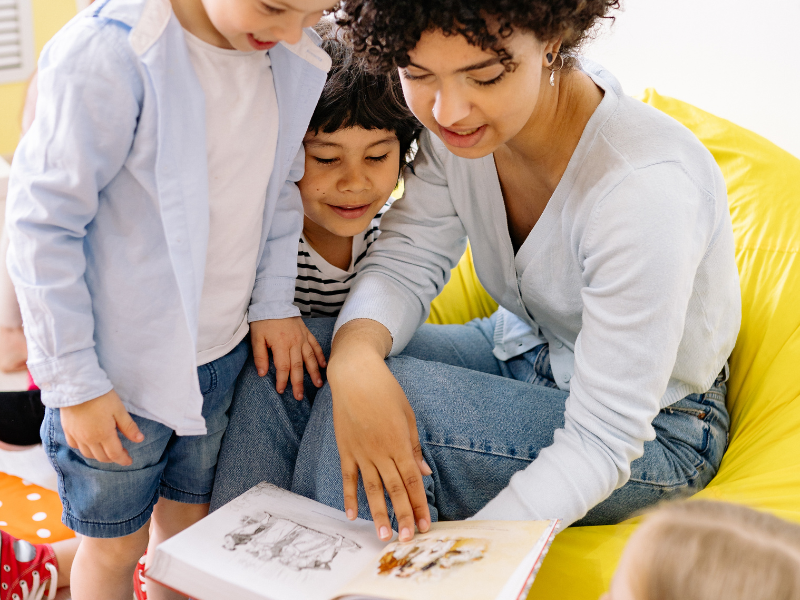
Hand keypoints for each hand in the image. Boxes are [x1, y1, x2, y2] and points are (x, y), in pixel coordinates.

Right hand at [60, 389, 143, 465]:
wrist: (76, 387)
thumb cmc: (101, 397)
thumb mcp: (119, 410)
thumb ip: (129, 427)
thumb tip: (140, 440)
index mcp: (103, 435)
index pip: (115, 454)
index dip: (123, 460)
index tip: (129, 461)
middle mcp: (88, 439)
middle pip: (101, 457)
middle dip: (113, 458)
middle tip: (121, 453)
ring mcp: (76, 436)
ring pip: (88, 454)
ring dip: (99, 456)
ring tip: (107, 451)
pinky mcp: (67, 430)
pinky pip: (75, 446)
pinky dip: (84, 449)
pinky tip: (90, 444)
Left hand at [250, 317, 325, 399]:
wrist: (274, 301)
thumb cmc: (263, 320)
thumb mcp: (256, 338)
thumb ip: (260, 356)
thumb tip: (262, 373)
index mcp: (281, 345)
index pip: (283, 367)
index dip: (282, 380)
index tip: (281, 390)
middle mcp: (294, 343)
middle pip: (298, 366)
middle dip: (298, 382)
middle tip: (299, 396)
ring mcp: (302, 338)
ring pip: (310, 358)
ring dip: (314, 372)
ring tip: (318, 384)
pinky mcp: (306, 333)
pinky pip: (315, 346)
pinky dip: (320, 356)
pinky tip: (323, 365)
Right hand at [328, 320, 431, 542]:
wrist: (355, 375)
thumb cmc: (385, 391)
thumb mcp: (407, 415)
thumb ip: (413, 446)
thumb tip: (423, 471)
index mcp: (399, 443)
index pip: (412, 481)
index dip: (419, 504)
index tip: (425, 524)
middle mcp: (380, 452)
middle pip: (394, 490)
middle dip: (403, 516)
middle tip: (408, 539)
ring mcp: (361, 452)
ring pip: (372, 489)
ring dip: (378, 514)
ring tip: (383, 536)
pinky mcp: (345, 449)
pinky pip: (348, 477)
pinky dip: (349, 497)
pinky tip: (351, 514)